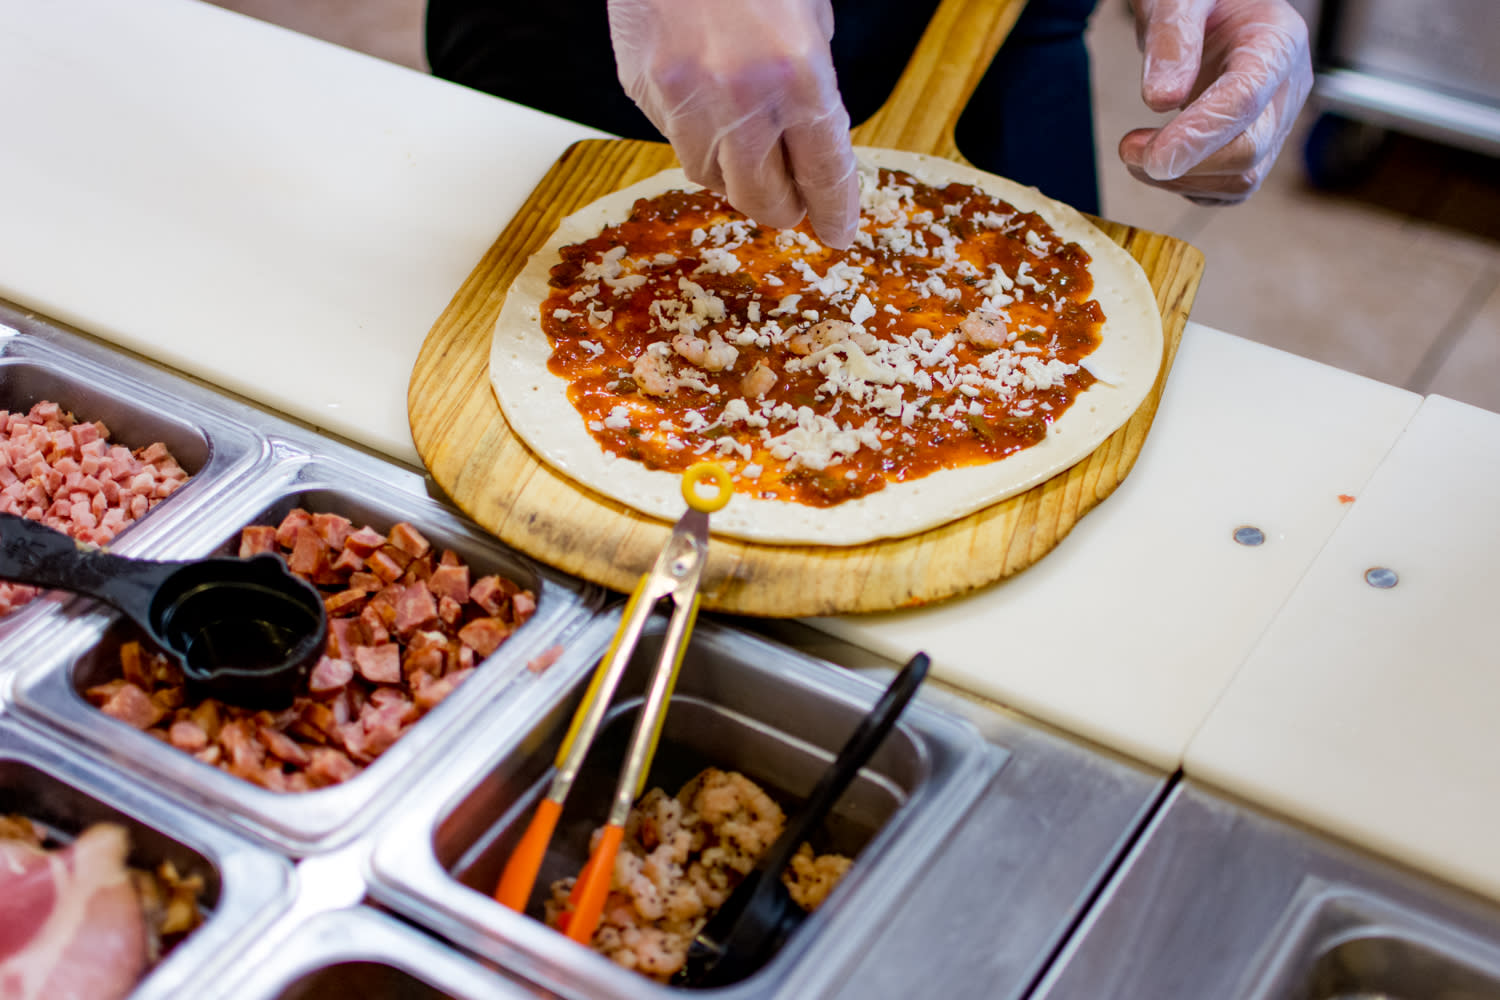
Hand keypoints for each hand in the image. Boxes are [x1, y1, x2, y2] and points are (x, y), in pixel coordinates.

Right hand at [607, 0, 858, 246]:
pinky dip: (694, 132)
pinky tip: (703, 96)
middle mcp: (741, 97)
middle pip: (762, 200)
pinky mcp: (643, 89)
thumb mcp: (810, 18)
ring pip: (711, 177)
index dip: (833, 212)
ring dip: (733, 170)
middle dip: (781, 207)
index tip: (837, 234)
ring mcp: (684, 98)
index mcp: (799, 76)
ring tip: (743, 136)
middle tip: (790, 202)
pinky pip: (672, 138)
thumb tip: (811, 154)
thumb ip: (812, 87)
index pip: (824, 173)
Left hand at [1120, 0, 1312, 203]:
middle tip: (1129, 148)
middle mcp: (1286, 87)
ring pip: (1241, 180)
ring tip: (1135, 152)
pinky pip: (1228, 189)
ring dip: (1180, 181)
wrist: (1210, 5)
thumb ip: (1171, 37)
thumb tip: (1160, 100)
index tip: (1153, 158)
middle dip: (1184, 163)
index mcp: (1277, 41)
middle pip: (1249, 151)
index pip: (1245, 100)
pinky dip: (1186, 187)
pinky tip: (1156, 161)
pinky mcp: (1255, 147)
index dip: (1199, 136)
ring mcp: (1275, 121)